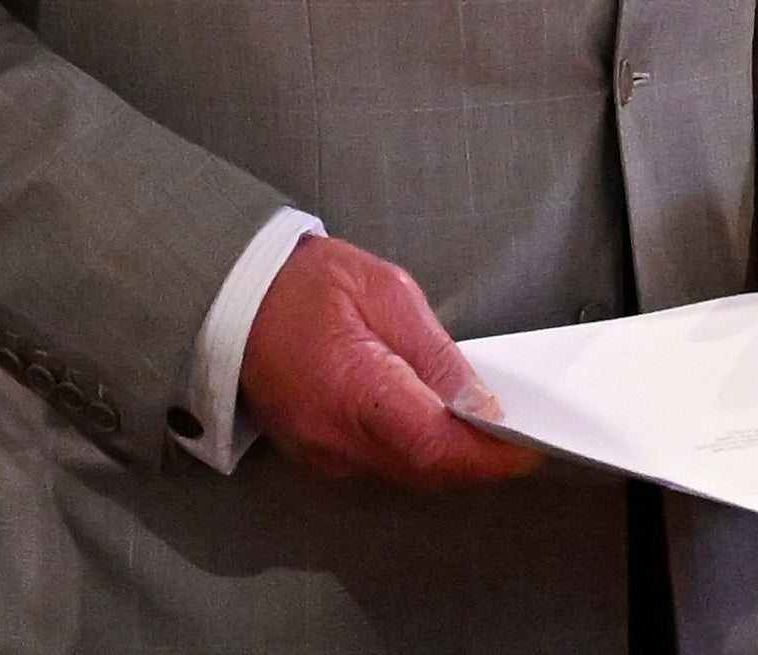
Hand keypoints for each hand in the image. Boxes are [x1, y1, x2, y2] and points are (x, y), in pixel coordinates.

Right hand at [236, 234, 547, 488]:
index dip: (489, 456)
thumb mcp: (384, 292)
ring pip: (406, 472)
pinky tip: (426, 418)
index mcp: (355, 392)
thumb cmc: (302, 283)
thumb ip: (436, 354)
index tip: (529, 448)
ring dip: (444, 454)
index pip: (438, 447)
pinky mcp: (316, 456)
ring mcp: (323, 455)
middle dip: (475, 457)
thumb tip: (482, 403)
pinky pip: (378, 463)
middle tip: (513, 431)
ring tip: (474, 418)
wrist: (228, 297)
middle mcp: (336, 440)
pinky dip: (411, 448)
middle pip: (427, 470)